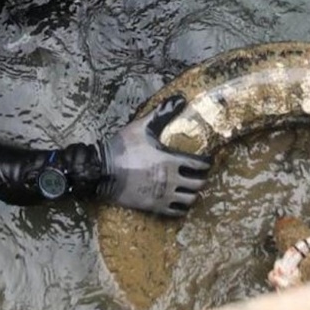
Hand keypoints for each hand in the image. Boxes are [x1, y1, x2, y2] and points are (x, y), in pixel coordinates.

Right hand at [98, 95, 211, 216]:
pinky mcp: (154, 206)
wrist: (103, 172)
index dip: (207, 163)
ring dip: (193, 193)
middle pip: (198, 184)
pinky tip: (179, 201)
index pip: (199, 165)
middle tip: (200, 174)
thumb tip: (180, 97)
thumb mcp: (142, 127)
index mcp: (170, 160)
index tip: (207, 160)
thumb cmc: (122, 148)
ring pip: (190, 199)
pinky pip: (176, 212)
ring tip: (191, 188)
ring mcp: (163, 195)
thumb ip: (162, 113)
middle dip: (202, 178)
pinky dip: (182, 207)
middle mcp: (171, 180)